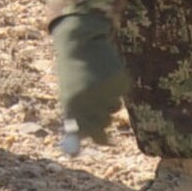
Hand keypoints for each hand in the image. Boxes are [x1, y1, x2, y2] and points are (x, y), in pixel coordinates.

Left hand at [52, 12, 128, 142]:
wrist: (78, 41)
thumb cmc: (72, 72)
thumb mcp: (69, 95)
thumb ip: (75, 121)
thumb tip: (77, 149)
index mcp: (72, 105)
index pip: (88, 132)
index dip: (98, 137)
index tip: (106, 140)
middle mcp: (89, 99)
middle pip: (104, 122)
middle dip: (104, 118)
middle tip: (102, 107)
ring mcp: (105, 89)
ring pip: (115, 107)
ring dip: (109, 100)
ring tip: (97, 82)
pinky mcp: (117, 78)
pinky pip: (122, 91)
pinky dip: (116, 85)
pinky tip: (106, 72)